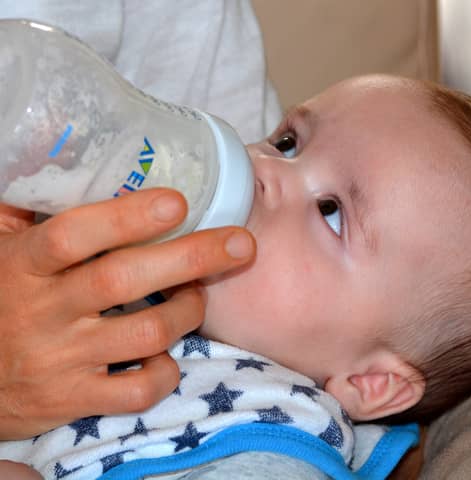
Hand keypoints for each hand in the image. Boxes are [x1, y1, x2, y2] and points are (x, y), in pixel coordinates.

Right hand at [0, 188, 254, 438]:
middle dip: (192, 257)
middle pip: (124, 280)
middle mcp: (42, 312)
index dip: (127, 217)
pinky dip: (165, 372)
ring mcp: (59, 360)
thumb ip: (29, 211)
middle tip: (241, 243)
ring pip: (145, 334)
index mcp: (22, 265)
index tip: (177, 202)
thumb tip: (66, 158)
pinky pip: (136, 392)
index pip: (73, 235)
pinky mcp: (73, 400)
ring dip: (186, 310)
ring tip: (197, 295)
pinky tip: (165, 354)